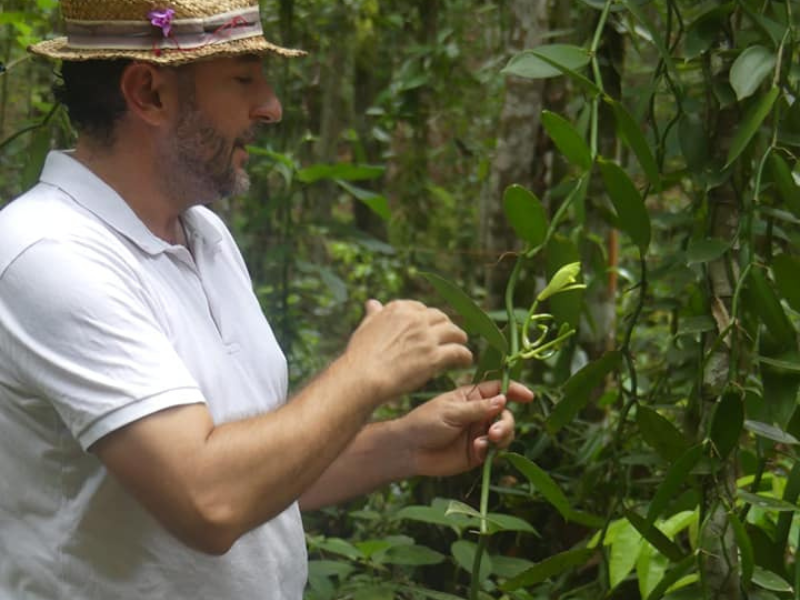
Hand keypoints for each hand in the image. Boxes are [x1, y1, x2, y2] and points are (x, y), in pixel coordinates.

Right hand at [343, 299, 473, 401]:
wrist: (362, 377)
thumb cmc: (360, 356)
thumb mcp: (365, 327)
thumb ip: (373, 314)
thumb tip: (372, 303)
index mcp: (399, 309)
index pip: (421, 309)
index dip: (428, 319)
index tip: (430, 328)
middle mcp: (415, 319)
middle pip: (440, 318)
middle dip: (446, 326)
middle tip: (449, 336)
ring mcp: (426, 337)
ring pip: (454, 332)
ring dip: (459, 338)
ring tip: (461, 345)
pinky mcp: (434, 357)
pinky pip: (458, 352)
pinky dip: (464, 356)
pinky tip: (465, 361)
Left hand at [399, 380, 534, 477]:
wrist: (410, 450)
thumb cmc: (425, 423)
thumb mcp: (451, 411)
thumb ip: (478, 408)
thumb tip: (504, 400)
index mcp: (471, 397)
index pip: (498, 390)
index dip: (514, 391)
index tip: (528, 396)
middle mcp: (479, 414)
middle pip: (505, 414)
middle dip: (506, 422)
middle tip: (494, 432)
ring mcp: (479, 433)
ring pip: (504, 433)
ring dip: (501, 436)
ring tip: (486, 441)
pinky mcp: (477, 453)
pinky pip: (494, 451)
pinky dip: (490, 450)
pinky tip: (477, 450)